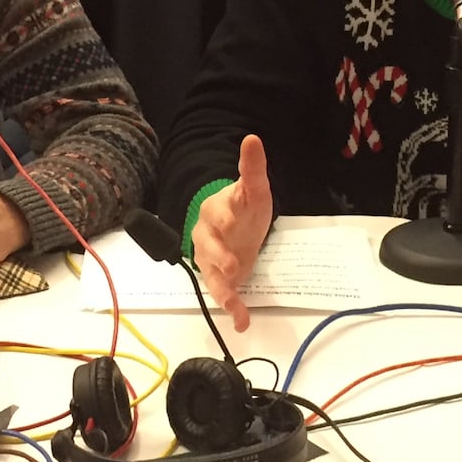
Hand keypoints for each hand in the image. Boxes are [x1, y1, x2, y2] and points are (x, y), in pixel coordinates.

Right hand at [190, 134, 273, 332]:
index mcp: (218, 208)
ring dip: (220, 287)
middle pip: (207, 243)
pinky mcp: (217, 277)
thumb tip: (253, 139)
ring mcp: (210, 257)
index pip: (219, 209)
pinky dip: (231, 307)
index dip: (224, 214)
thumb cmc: (243, 208)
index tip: (231, 220)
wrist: (235, 228)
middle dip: (218, 255)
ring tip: (232, 301)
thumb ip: (252, 168)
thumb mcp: (254, 189)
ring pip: (209, 272)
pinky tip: (241, 322)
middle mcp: (209, 233)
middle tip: (231, 265)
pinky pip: (221, 293)